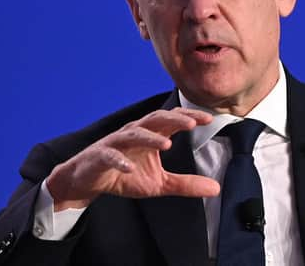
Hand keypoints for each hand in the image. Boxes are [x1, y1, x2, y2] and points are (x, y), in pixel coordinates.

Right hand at [46, 108, 219, 210]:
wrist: (89, 180)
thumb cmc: (126, 175)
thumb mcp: (159, 183)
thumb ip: (186, 184)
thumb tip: (216, 188)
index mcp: (151, 135)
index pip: (172, 120)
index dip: (189, 117)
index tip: (209, 119)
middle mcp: (135, 133)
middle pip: (156, 120)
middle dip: (174, 120)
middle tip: (192, 123)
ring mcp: (117, 142)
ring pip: (134, 134)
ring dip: (150, 138)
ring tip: (167, 144)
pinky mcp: (100, 156)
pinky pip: (110, 156)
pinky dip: (119, 160)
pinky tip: (129, 167)